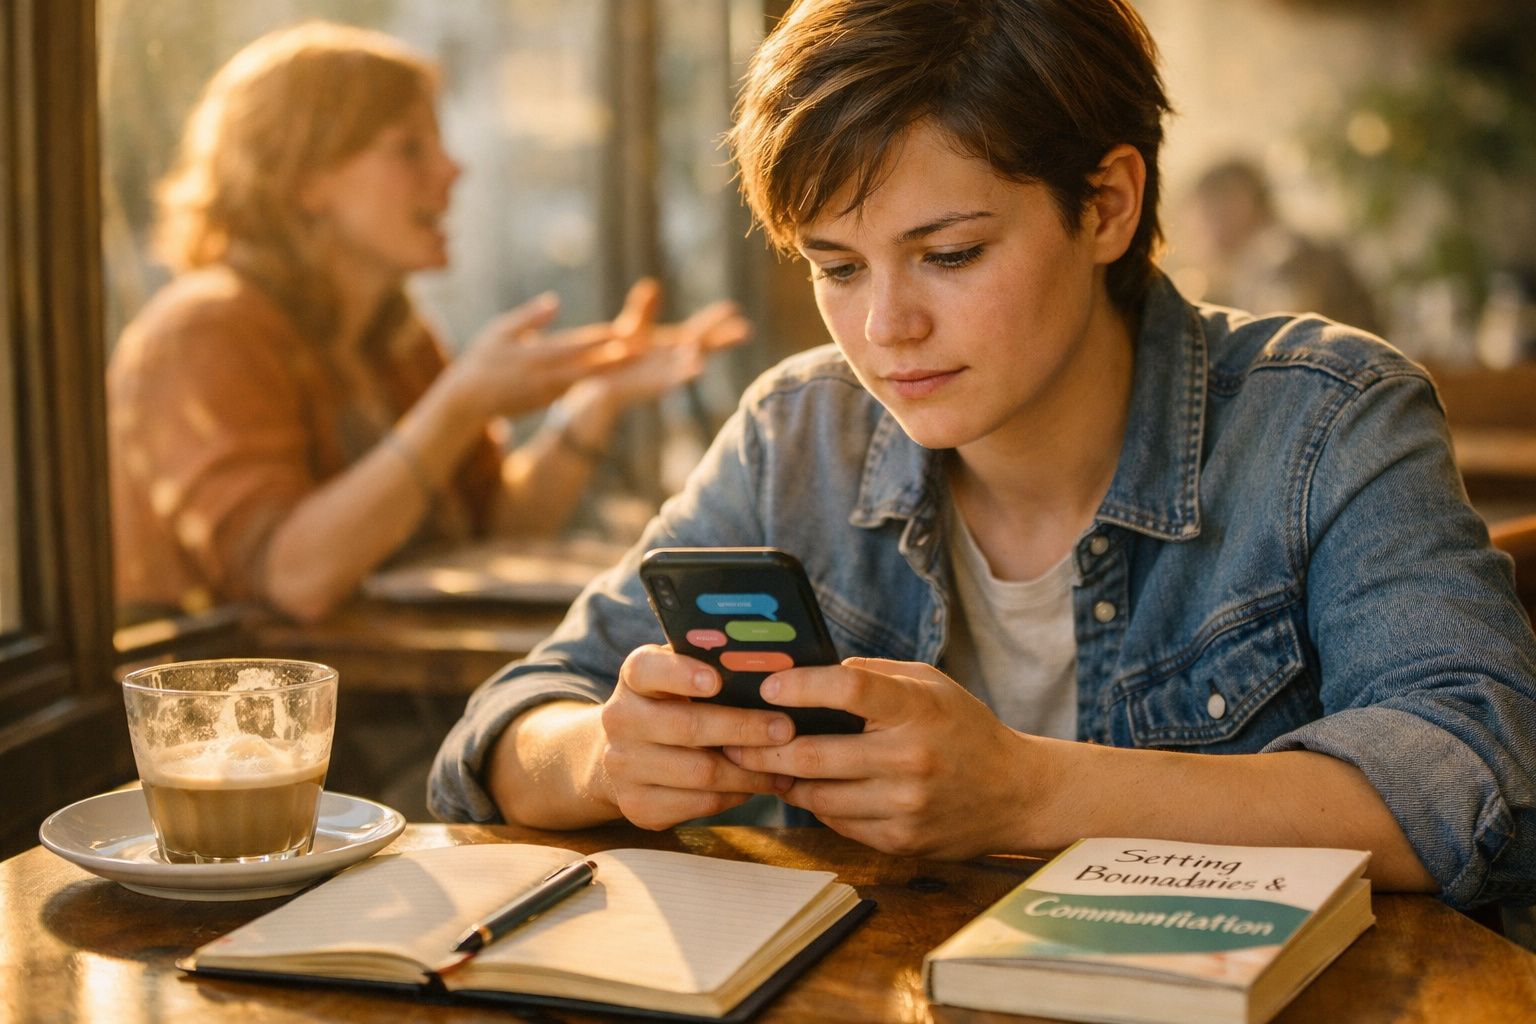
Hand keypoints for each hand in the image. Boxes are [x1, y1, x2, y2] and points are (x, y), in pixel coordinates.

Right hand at [447, 293, 639, 421]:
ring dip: (611, 372)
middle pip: (587, 366)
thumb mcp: (499, 331)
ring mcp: (548, 393)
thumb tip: (557, 301)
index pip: (574, 346)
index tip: (623, 332)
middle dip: (616, 358)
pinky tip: (616, 376)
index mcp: (535, 356)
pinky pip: (578, 390)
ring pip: (587, 380)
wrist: (469, 400)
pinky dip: (596, 383)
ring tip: (636, 363)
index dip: (599, 340)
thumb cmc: (482, 359)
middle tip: (643, 350)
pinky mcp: (548, 402)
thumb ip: (530, 317)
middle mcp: (545, 376)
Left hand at [563, 278, 751, 414]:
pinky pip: (675, 378)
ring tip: (720, 349)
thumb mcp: (633, 330)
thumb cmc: (619, 360)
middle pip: (704, 346)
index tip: (734, 308)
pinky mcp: (653, 385)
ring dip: (706, 354)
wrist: (599, 386)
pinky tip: (699, 365)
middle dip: (724, 338)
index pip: (700, 329)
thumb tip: (653, 284)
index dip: (716, 319)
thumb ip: (645, 310)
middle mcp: (674, 361)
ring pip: (691, 363)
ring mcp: (666, 374)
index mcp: (673, 346)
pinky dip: (687, 371)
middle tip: (748, 330)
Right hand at [596, 644, 794, 829]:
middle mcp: (620, 719)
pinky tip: (756, 786)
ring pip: (700, 772)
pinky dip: (735, 796)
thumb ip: (713, 666)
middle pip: (687, 726)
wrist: (625, 754)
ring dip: (750, 771)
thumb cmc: (674, 705)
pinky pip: (699, 803)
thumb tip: (774, 666)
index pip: (647, 668)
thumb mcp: (681, 676)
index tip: (716, 680)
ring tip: (785, 766)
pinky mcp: (636, 805)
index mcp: (633, 677)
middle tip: (785, 729)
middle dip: (743, 728)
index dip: (680, 674)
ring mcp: (624, 765)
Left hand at [723, 658, 1031, 857]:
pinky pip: (836, 822)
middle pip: (815, 754)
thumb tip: (808, 672)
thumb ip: (873, 675)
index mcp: (918, 710)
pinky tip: (803, 788)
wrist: (1015, 793)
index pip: (849, 690)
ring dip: (782, 780)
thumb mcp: (930, 684)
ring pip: (816, 796)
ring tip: (757, 764)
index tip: (767, 686)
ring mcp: (905, 806)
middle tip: (732, 737)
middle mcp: (911, 760)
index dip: (800, 686)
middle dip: (763, 747)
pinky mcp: (899, 841)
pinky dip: (815, 804)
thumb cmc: (963, 728)